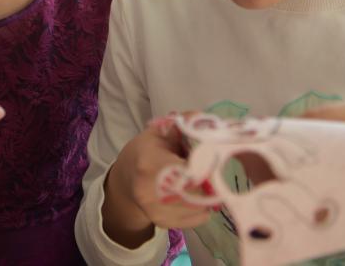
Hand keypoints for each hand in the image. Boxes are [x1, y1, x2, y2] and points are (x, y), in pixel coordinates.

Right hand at [102, 120, 212, 247]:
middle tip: (219, 171)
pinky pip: (196, 218)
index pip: (187, 169)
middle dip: (213, 181)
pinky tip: (201, 195)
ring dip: (211, 194)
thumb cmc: (144, 151)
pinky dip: (204, 207)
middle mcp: (149, 190)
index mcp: (149, 162)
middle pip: (195, 190)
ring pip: (199, 207)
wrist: (125, 179)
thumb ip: (182, 124)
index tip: (218, 157)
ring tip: (208, 181)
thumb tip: (206, 121)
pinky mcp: (162, 223)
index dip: (207, 165)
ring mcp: (154, 210)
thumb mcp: (159, 131)